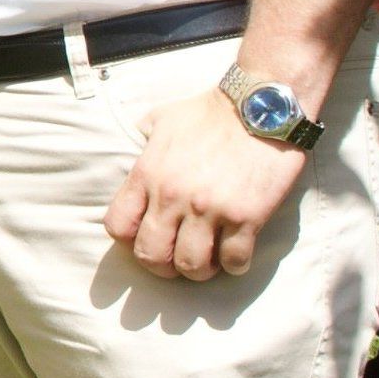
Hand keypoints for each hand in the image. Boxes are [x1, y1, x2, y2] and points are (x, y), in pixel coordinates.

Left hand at [103, 87, 308, 281]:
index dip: (130, 240)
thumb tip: (139, 149)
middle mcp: (173, 196)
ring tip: (208, 262)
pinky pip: (234, 261)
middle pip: (151, 255)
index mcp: (147, 175)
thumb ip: (144, 140)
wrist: (260, 106)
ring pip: (192, 266)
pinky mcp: (247, 217)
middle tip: (176, 261)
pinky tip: (236, 255)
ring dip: (198, 271)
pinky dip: (234, 266)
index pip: (117, 226)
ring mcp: (210, 209)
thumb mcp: (161, 118)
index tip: (147, 238)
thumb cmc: (210, 111)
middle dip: (161, 266)